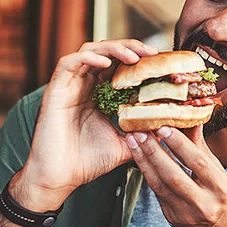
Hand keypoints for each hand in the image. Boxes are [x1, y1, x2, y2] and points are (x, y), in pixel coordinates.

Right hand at [17, 40, 157, 210]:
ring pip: (90, 51)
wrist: (60, 178)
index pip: (120, 66)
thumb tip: (171, 128)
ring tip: (134, 57)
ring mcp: (70, 86)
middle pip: (108, 52)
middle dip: (131, 48)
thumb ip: (145, 134)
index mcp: (100, 95)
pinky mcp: (56, 89)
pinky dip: (88, 57)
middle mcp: (85, 86)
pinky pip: (69, 63)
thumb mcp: (125, 145)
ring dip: (113, 48)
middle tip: (152, 53)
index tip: (161, 63)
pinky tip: (105, 62)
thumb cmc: (88, 162)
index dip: (140, 60)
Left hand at [125, 125, 226, 226]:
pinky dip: (146, 172)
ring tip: (133, 141)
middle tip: (140, 132)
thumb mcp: (217, 169)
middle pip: (174, 175)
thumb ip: (200, 146)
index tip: (163, 127)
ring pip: (160, 185)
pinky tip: (138, 157)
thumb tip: (191, 116)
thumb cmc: (219, 191)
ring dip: (144, 161)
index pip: (198, 163)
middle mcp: (204, 203)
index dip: (180, 145)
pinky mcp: (172, 217)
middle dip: (155, 152)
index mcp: (220, 188)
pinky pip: (156, 192)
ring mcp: (186, 213)